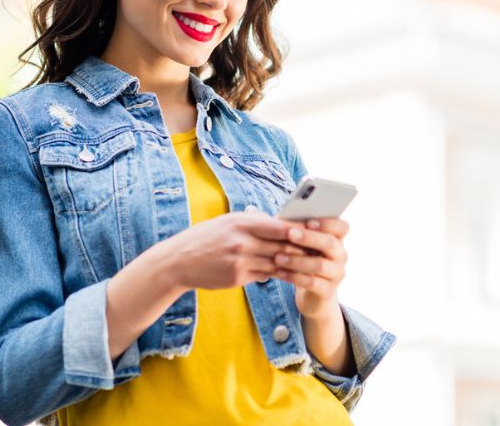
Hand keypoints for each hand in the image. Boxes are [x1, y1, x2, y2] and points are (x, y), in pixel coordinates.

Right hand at [169, 212, 307, 289]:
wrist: (179, 260)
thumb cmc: (207, 236)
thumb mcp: (229, 221)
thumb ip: (254, 222)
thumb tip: (281, 224)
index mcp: (242, 223)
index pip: (279, 226)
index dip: (300, 230)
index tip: (316, 231)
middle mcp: (242, 242)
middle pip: (282, 246)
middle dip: (302, 249)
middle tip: (320, 250)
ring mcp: (240, 261)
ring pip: (276, 263)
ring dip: (293, 264)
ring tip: (309, 263)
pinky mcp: (237, 278)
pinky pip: (264, 275)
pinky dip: (275, 273)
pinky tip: (286, 272)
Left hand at [274, 218, 349, 320]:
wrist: (311, 292)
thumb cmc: (303, 258)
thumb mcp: (303, 244)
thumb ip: (297, 230)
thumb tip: (281, 221)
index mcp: (336, 239)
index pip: (342, 227)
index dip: (327, 223)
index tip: (308, 222)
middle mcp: (341, 255)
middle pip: (330, 243)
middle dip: (309, 237)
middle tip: (289, 234)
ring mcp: (337, 274)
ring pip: (319, 265)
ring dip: (297, 260)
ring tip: (278, 258)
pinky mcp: (328, 291)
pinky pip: (312, 283)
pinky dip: (294, 277)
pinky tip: (280, 272)